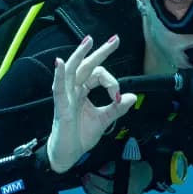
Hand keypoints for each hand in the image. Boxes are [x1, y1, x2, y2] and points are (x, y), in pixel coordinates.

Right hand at [47, 34, 137, 173]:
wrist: (68, 154)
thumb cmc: (80, 135)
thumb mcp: (104, 120)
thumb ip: (117, 108)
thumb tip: (133, 97)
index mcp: (82, 90)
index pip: (99, 75)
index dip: (112, 83)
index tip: (118, 97)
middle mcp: (73, 89)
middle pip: (87, 65)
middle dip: (101, 52)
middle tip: (116, 39)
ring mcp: (66, 96)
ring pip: (72, 70)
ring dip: (80, 55)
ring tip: (88, 41)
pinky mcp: (61, 106)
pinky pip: (59, 88)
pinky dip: (59, 75)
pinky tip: (59, 63)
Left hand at [82, 161, 152, 193]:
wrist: (142, 178)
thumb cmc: (133, 170)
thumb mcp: (125, 164)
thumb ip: (112, 166)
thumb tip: (100, 171)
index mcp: (129, 187)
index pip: (110, 187)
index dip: (97, 181)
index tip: (89, 174)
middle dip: (92, 188)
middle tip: (85, 179)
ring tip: (85, 186)